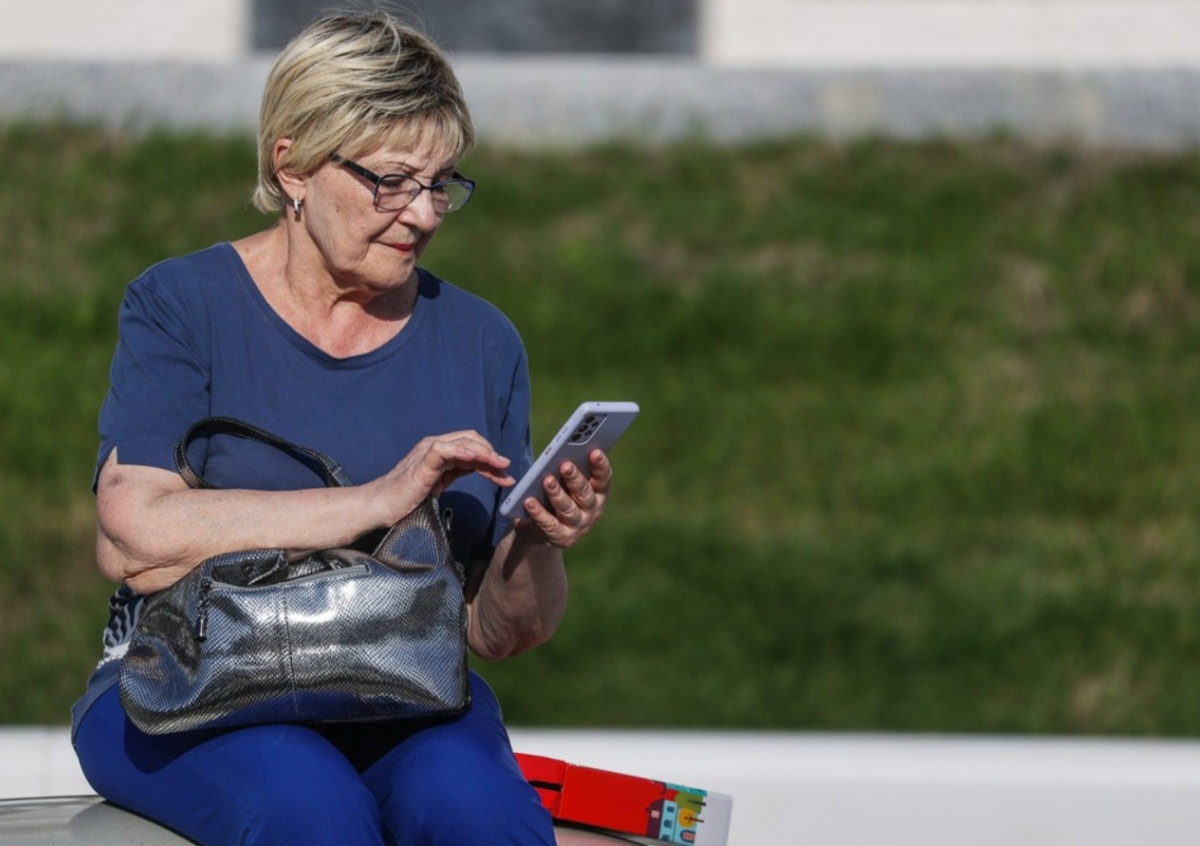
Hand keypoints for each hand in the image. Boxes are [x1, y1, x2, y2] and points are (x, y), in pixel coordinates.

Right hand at [376, 430, 513, 521]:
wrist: (380, 506)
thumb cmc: (406, 499)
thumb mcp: (438, 484)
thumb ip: (456, 473)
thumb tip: (481, 471)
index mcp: (440, 451)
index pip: (471, 447)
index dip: (490, 458)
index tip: (505, 475)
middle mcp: (435, 446)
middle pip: (471, 440)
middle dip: (492, 454)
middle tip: (507, 470)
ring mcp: (427, 452)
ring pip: (463, 442)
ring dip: (485, 453)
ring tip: (499, 465)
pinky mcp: (421, 462)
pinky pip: (444, 449)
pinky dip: (462, 451)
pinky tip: (476, 459)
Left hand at [516, 449, 611, 547]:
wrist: (542, 530)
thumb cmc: (556, 497)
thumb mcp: (565, 484)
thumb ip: (568, 470)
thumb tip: (561, 453)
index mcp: (598, 493)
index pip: (603, 479)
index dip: (600, 466)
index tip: (595, 452)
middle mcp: (592, 510)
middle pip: (585, 494)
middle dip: (575, 479)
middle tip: (565, 465)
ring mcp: (578, 526)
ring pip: (569, 509)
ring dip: (557, 494)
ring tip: (547, 480)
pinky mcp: (560, 538)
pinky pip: (549, 524)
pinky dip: (538, 512)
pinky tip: (529, 501)